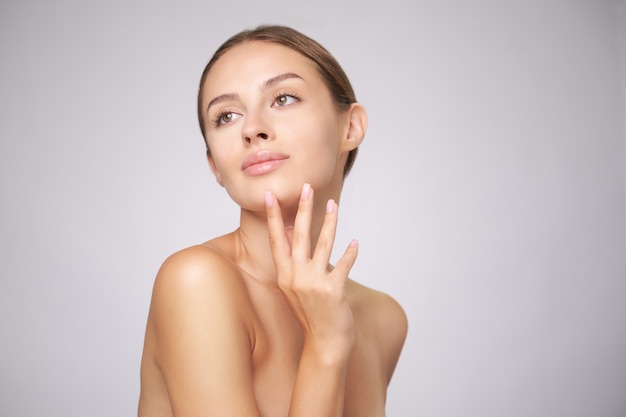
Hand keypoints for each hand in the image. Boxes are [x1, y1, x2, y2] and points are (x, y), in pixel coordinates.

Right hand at [265, 183, 357, 356]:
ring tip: (334, 204)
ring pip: (323, 245)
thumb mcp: (293, 286)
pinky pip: (343, 266)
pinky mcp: (332, 291)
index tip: (269, 195)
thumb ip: (292, 259)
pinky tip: (355, 242)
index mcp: (284, 274)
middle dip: (303, 210)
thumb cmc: (310, 312)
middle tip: (306, 187)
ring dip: (330, 222)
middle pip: (299, 236)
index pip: (276, 239)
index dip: (274, 217)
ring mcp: (313, 284)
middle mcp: (295, 277)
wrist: (324, 343)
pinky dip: (350, 253)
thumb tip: (292, 228)